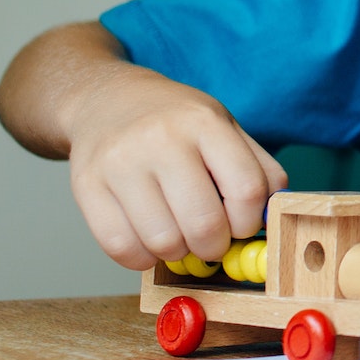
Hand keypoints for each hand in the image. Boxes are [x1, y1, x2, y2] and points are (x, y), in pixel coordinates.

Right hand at [66, 72, 286, 270]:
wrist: (106, 100)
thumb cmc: (176, 123)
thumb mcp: (226, 128)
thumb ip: (259, 170)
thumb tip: (274, 217)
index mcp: (204, 122)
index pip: (246, 191)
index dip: (249, 222)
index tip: (241, 225)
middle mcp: (160, 139)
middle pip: (204, 224)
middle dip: (215, 246)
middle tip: (210, 239)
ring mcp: (119, 163)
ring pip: (163, 242)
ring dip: (178, 252)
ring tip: (177, 234)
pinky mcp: (86, 187)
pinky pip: (121, 249)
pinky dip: (142, 258)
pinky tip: (148, 239)